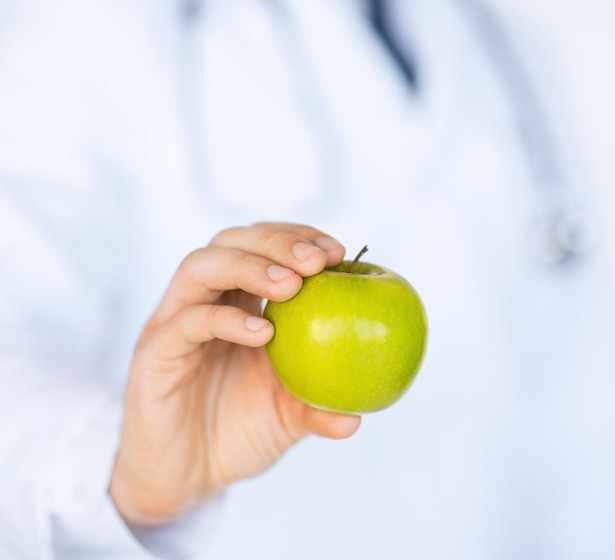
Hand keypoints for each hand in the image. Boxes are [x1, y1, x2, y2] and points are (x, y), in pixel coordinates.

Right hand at [109, 223, 360, 525]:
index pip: (263, 246)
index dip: (299, 238)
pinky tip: (262, 333)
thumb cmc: (237, 433)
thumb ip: (319, 407)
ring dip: (249, 266)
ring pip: (201, 267)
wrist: (185, 477)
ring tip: (291, 285)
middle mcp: (204, 301)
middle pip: (231, 242)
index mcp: (237, 301)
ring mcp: (174, 322)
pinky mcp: (154, 353)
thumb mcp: (288, 416)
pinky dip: (225, 320)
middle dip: (277, 242)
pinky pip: (185, 323)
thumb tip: (358, 416)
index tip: (338, 252)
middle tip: (316, 261)